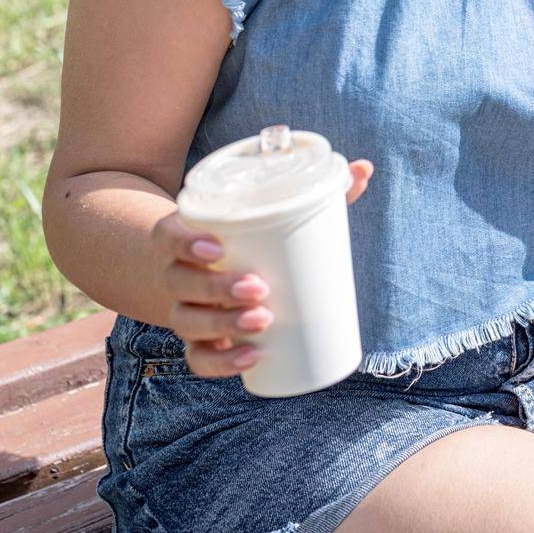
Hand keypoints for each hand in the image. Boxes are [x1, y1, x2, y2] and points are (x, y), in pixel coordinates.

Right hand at [153, 158, 374, 375]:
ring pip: (188, 321)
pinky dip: (221, 364)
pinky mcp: (200, 339)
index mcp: (185, 234)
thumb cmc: (253, 234)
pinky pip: (198, 358)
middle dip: (217, 288)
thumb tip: (364, 168)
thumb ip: (317, 192)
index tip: (218, 247)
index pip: (169, 236)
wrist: (213, 267)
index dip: (185, 242)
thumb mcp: (275, 211)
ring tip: (262, 321)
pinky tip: (252, 359)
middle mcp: (178, 272)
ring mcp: (186, 308)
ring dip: (222, 325)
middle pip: (181, 282)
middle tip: (260, 287)